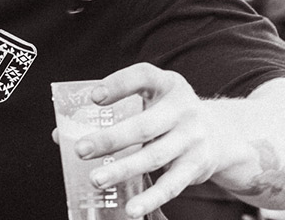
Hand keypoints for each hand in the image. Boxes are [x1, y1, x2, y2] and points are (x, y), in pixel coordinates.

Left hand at [60, 63, 228, 218]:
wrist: (222, 134)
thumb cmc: (169, 114)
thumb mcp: (150, 100)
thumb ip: (113, 112)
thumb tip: (62, 135)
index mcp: (167, 85)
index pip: (142, 77)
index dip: (118, 85)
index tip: (94, 97)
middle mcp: (183, 109)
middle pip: (143, 126)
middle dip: (110, 139)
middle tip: (81, 150)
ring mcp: (192, 138)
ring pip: (153, 157)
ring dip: (123, 170)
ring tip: (97, 179)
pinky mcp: (196, 166)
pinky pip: (171, 184)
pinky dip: (150, 198)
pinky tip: (131, 208)